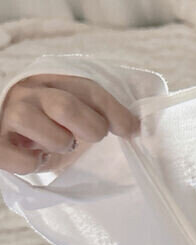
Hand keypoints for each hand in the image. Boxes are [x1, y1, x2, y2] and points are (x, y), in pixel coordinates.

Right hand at [0, 72, 140, 174]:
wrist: (4, 131)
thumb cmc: (44, 123)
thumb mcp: (68, 109)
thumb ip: (94, 110)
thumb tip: (134, 127)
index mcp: (49, 80)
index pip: (87, 89)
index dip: (114, 110)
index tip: (131, 129)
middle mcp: (27, 94)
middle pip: (66, 106)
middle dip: (90, 127)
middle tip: (92, 138)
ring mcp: (8, 116)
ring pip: (43, 129)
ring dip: (60, 143)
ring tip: (57, 145)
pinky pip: (20, 160)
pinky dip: (33, 163)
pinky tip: (36, 158)